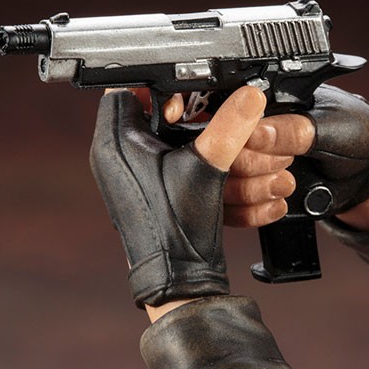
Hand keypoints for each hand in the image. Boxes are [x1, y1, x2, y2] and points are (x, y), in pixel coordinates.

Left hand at [89, 86, 265, 308]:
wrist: (179, 282)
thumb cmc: (175, 228)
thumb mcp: (207, 167)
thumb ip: (230, 126)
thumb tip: (250, 96)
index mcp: (117, 142)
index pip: (128, 90)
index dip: (160, 86)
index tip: (189, 95)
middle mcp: (120, 158)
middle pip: (157, 117)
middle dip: (197, 118)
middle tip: (217, 115)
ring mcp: (138, 178)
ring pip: (174, 146)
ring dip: (208, 146)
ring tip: (239, 150)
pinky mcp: (155, 195)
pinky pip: (181, 170)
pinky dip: (207, 170)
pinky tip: (236, 178)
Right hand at [225, 84, 368, 228]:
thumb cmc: (355, 133)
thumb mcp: (329, 127)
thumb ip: (292, 130)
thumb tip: (254, 133)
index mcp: (261, 105)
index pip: (227, 125)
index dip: (245, 143)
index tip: (278, 153)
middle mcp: (246, 135)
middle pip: (220, 159)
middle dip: (252, 169)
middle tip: (287, 165)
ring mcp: (246, 167)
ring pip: (220, 188)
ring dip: (252, 193)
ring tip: (286, 184)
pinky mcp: (251, 195)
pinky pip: (232, 212)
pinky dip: (252, 214)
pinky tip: (279, 205)